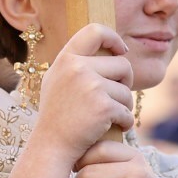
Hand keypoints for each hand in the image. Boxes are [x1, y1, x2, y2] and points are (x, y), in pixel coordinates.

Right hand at [31, 25, 134, 156]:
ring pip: (126, 90)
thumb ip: (76, 62)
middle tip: (116, 97)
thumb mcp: (58, 80)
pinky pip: (126, 111)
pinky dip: (124, 122)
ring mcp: (90, 86)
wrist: (51, 146)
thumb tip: (107, 45)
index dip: (113, 38)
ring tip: (108, 117)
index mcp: (66, 59)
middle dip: (125, 82)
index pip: (95, 31)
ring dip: (124, 106)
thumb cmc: (57, 115)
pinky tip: (113, 128)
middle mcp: (77, 68)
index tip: (121, 51)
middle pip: (122, 64)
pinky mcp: (103, 106)